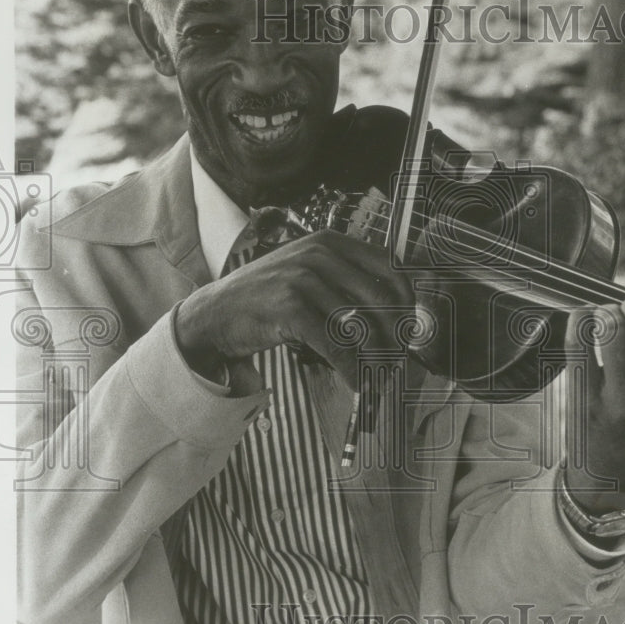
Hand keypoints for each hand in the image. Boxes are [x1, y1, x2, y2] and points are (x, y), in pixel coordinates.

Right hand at [175, 230, 414, 390]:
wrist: (215, 312)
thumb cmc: (267, 297)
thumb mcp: (306, 272)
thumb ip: (344, 279)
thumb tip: (393, 310)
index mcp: (329, 241)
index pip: (388, 266)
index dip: (406, 299)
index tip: (409, 326)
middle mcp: (318, 254)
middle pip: (380, 298)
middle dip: (394, 335)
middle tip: (397, 358)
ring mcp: (303, 279)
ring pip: (359, 325)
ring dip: (374, 358)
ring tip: (380, 375)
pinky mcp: (290, 307)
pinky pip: (335, 345)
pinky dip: (351, 369)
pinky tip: (357, 382)